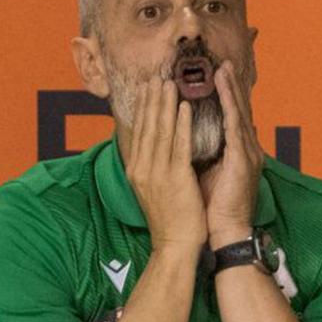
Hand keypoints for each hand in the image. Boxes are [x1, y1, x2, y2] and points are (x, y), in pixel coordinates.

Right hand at [126, 77, 206, 252]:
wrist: (175, 245)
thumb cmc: (169, 220)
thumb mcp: (152, 190)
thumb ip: (151, 167)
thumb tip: (152, 149)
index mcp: (136, 170)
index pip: (138, 132)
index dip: (142, 108)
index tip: (145, 88)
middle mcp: (142, 168)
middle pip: (146, 127)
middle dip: (151, 99)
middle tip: (156, 76)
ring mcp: (157, 173)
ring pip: (161, 131)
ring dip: (165, 104)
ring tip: (170, 83)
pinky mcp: (175, 178)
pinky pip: (179, 145)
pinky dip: (182, 124)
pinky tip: (185, 107)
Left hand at [202, 61, 263, 248]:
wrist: (224, 232)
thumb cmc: (212, 208)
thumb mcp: (206, 174)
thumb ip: (202, 154)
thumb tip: (188, 139)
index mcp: (238, 152)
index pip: (231, 117)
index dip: (224, 96)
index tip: (214, 76)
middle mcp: (247, 149)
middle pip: (238, 109)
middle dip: (229, 85)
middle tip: (221, 62)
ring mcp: (247, 153)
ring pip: (238, 112)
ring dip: (230, 89)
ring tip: (222, 68)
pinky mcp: (243, 159)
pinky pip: (234, 125)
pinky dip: (229, 105)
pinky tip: (223, 90)